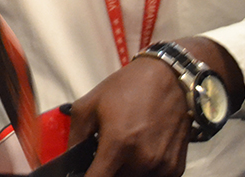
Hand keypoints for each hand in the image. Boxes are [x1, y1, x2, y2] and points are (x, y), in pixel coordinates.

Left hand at [68, 57, 190, 176]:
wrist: (167, 77)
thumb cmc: (128, 88)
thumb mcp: (90, 104)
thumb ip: (75, 136)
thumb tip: (68, 160)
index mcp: (118, 144)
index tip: (83, 173)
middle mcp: (142, 160)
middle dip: (107, 170)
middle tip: (105, 154)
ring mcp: (162, 166)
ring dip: (125, 171)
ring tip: (125, 151)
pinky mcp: (175, 167)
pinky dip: (145, 172)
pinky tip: (141, 154)